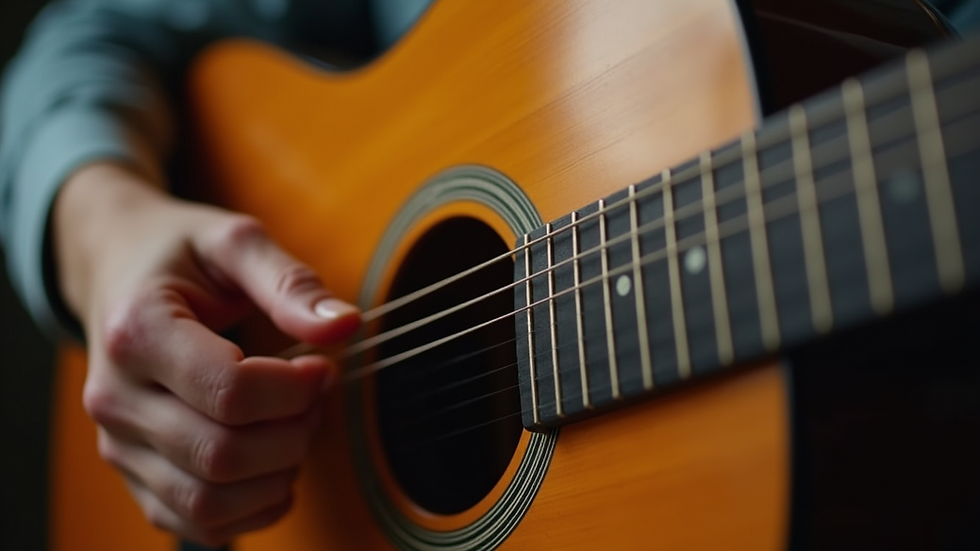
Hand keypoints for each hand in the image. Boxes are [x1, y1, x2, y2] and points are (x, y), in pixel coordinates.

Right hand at [53, 162, 359, 545]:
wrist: (116, 272)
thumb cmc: (179, 254)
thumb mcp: (233, 242)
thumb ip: (289, 282)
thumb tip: (346, 325)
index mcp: (135, 332)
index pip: (231, 392)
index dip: (296, 389)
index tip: (319, 365)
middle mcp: (114, 398)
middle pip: (222, 454)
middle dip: (294, 432)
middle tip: (314, 396)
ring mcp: (118, 444)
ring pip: (208, 502)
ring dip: (277, 475)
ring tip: (295, 428)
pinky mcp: (134, 474)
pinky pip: (195, 523)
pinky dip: (251, 510)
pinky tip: (276, 469)